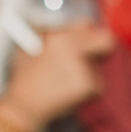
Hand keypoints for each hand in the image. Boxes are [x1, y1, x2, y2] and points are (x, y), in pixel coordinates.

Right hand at [0, 24, 114, 131]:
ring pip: (98, 66)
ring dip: (88, 73)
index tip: (90, 38)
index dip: (89, 32)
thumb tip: (66, 29)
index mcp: (59, 37)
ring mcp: (83, 67)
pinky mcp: (89, 85)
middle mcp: (74, 49)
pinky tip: (68, 93)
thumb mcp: (29, 48)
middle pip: (106, 41)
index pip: (86, 25)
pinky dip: (87, 90)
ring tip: (65, 82)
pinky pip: (97, 85)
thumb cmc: (25, 79)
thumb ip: (48, 34)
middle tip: (98, 55)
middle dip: (104, 47)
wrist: (24, 106)